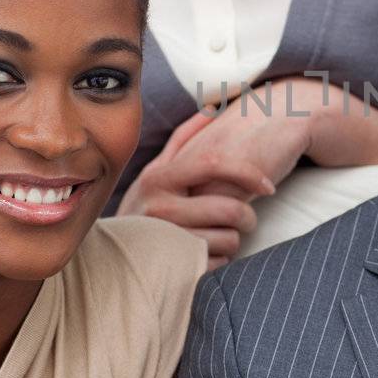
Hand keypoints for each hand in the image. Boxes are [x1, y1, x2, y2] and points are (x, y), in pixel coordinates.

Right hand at [118, 109, 277, 269]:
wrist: (109, 259)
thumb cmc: (144, 207)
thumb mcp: (156, 171)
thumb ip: (185, 137)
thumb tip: (215, 107)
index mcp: (159, 177)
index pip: (214, 164)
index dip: (249, 172)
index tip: (269, 186)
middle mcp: (159, 207)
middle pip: (230, 210)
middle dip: (248, 217)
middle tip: (246, 219)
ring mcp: (166, 240)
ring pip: (229, 240)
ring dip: (234, 240)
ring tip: (221, 236)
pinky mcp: (174, 269)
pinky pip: (219, 265)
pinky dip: (221, 260)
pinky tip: (208, 254)